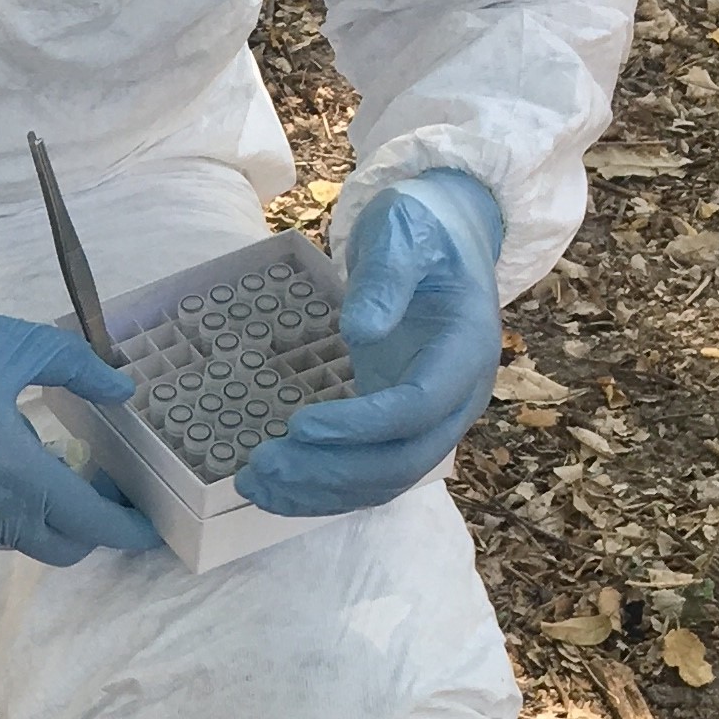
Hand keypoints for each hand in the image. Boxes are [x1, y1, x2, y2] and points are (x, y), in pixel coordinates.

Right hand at [0, 302, 162, 564]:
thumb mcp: (6, 341)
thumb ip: (74, 366)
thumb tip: (121, 389)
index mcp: (18, 475)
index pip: (96, 526)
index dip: (132, 527)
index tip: (153, 517)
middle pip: (64, 548)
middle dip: (93, 526)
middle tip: (100, 481)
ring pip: (19, 538)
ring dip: (42, 511)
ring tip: (36, 454)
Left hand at [238, 171, 504, 519]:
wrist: (444, 236)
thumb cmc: (420, 228)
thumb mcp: (402, 231)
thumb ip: (385, 276)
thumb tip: (361, 329)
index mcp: (465, 349)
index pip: (417, 407)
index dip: (361, 426)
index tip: (299, 425)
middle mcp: (458, 397)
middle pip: (401, 460)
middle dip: (330, 470)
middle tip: (262, 464)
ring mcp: (433, 419)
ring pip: (384, 479)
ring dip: (319, 490)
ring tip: (253, 482)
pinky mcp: (403, 427)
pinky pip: (370, 474)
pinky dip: (323, 489)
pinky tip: (274, 489)